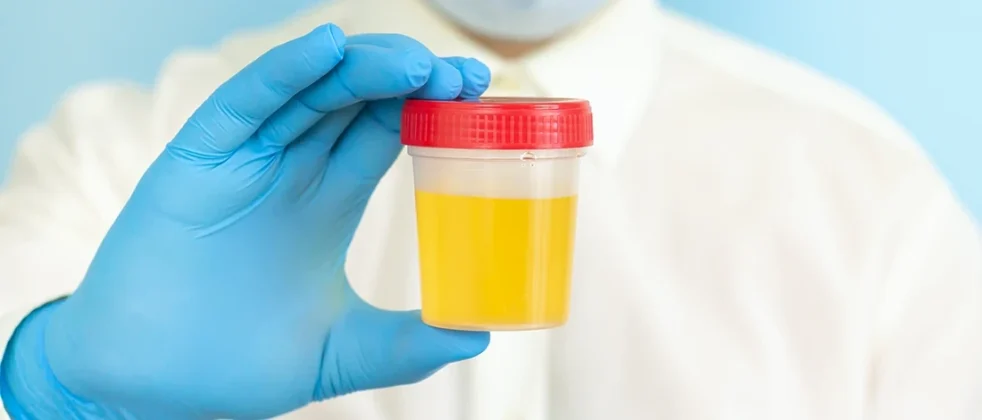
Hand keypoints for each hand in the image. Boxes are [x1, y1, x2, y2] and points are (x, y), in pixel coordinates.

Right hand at [0, 24, 491, 418]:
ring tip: (415, 63)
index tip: (477, 92)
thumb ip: (405, 346)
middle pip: (358, 99)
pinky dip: (285, 73)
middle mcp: (292, 169)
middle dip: (410, 78)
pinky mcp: (197, 162)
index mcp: (329, 199)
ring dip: (363, 67)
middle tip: (462, 75)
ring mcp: (246, 160)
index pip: (387, 129)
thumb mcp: (341, 353)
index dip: (431, 106)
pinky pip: (244, 104)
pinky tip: (328, 49)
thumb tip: (479, 336)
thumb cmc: (237, 366)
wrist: (149, 388)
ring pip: (311, 90)